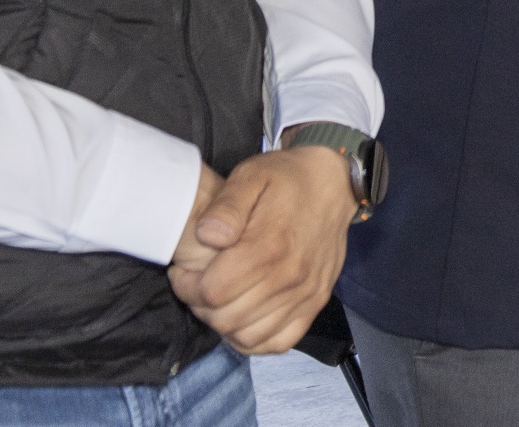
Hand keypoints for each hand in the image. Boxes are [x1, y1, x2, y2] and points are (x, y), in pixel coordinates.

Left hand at [166, 143, 359, 354]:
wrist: (334, 183)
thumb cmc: (287, 179)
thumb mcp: (251, 176)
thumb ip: (226, 206)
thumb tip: (206, 236)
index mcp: (269, 247)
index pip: (212, 292)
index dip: (187, 285)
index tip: (184, 271)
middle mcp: (290, 277)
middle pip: (226, 318)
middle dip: (201, 305)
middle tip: (198, 283)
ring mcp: (306, 294)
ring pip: (248, 336)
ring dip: (224, 323)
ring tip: (220, 298)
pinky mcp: (316, 302)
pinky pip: (278, 342)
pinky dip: (254, 338)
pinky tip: (244, 315)